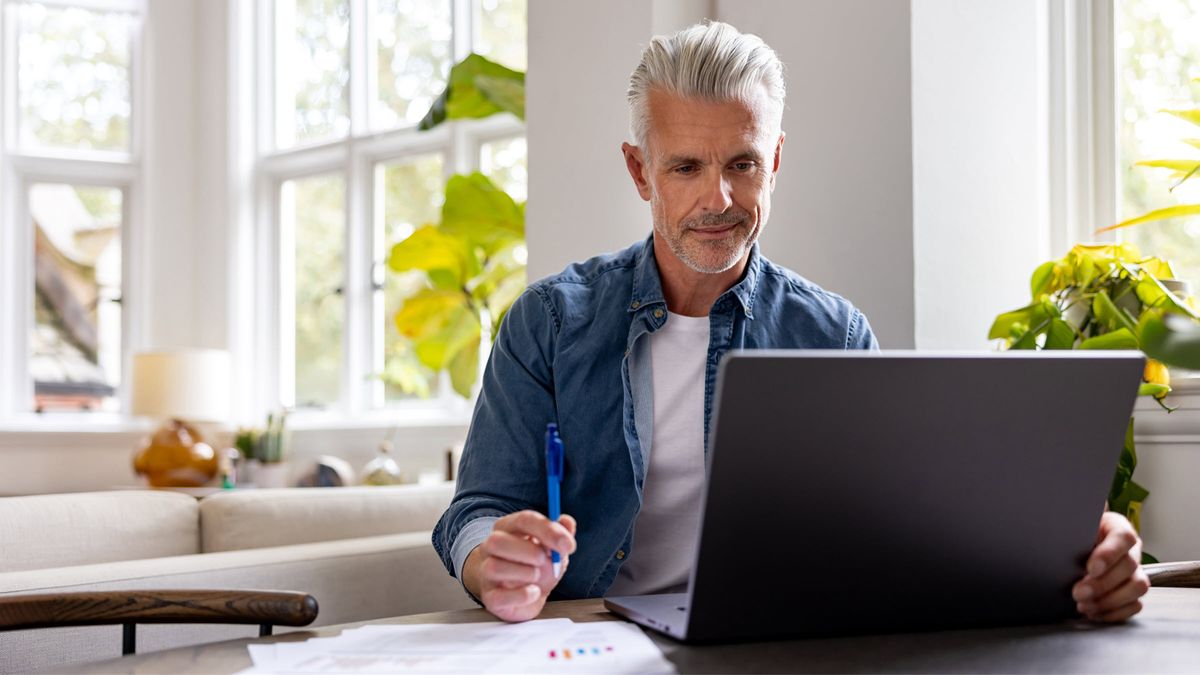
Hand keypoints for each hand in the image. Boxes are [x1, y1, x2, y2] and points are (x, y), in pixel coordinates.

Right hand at [462, 510, 576, 621]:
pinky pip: (498, 597)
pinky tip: (534, 592)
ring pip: (494, 567)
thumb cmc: (536, 565)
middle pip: (497, 541)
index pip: (522, 520)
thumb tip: (567, 521)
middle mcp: (491, 547)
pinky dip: (522, 595)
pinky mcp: (490, 598)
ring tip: (537, 576)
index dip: (547, 530)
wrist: (525, 595)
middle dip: (528, 551)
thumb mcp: (552, 547)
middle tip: (546, 559)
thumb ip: (561, 533)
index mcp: (508, 528)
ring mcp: (486, 573)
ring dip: (524, 572)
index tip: (568, 544)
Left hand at [1072, 511, 1149, 621]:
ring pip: (1137, 587)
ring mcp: (1135, 571)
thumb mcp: (1069, 528)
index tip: (1090, 569)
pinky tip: (1093, 612)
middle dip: (1102, 584)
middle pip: (1129, 565)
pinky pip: (1134, 605)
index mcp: (1116, 527)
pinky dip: (1114, 612)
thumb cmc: (1070, 536)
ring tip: (1083, 605)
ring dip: (1109, 601)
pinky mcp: (1133, 591)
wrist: (1070, 550)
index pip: (1123, 537)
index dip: (1109, 555)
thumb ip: (1070, 532)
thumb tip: (1060, 538)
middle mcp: (1130, 549)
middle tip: (1077, 593)